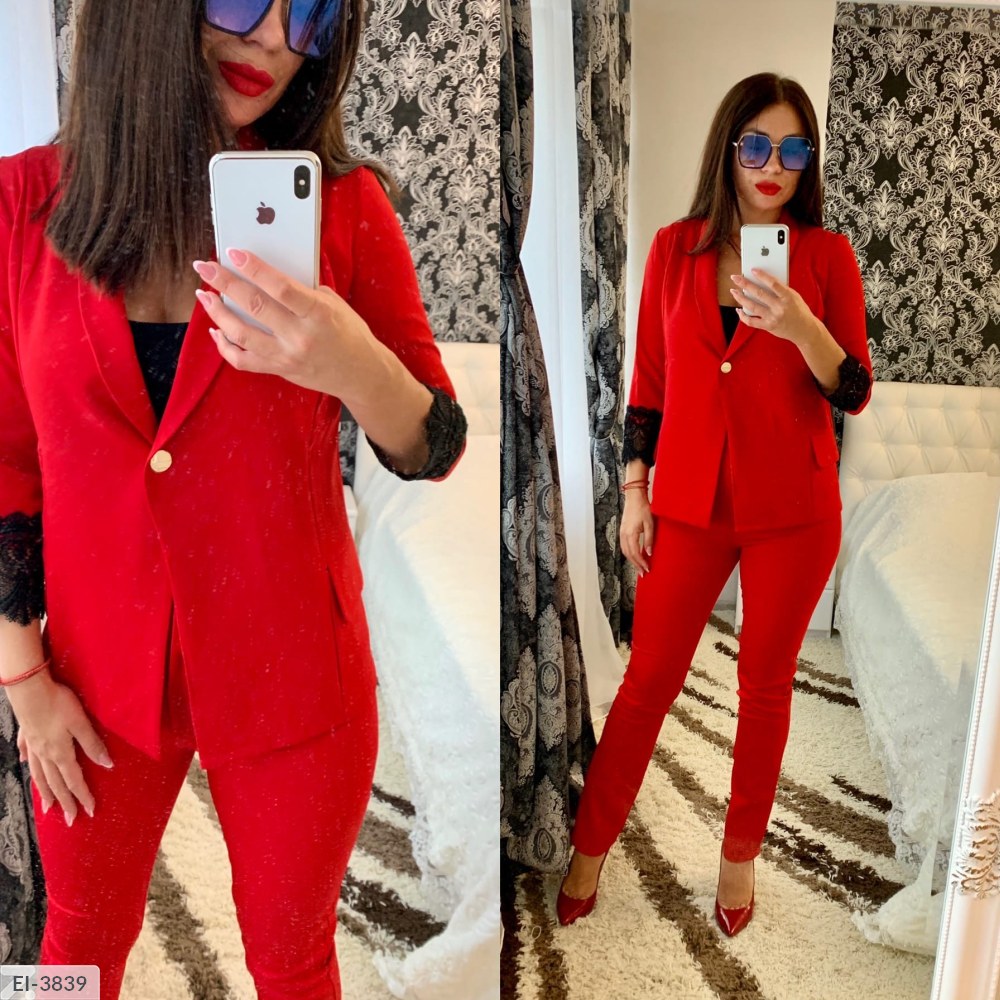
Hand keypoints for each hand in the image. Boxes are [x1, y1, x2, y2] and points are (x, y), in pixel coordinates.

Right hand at [10, 671, 112, 824]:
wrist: (29, 688)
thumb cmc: (58, 703)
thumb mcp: (81, 723)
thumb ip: (93, 744)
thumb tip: (107, 765)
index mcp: (60, 753)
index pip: (74, 780)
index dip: (83, 797)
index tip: (90, 812)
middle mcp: (44, 754)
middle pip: (56, 784)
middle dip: (64, 803)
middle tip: (70, 820)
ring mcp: (33, 746)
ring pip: (39, 775)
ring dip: (45, 792)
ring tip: (46, 807)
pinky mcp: (26, 734)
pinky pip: (27, 756)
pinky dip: (28, 765)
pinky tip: (24, 766)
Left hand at [193, 248, 374, 398]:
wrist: (362, 374)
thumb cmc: (350, 333)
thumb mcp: (334, 305)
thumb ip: (304, 291)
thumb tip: (269, 275)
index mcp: (318, 314)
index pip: (281, 288)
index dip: (254, 268)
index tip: (232, 252)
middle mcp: (300, 336)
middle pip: (254, 306)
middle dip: (225, 283)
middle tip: (204, 267)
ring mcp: (287, 356)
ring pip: (241, 334)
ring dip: (217, 313)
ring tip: (204, 295)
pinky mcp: (279, 370)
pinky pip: (243, 361)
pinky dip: (224, 346)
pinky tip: (216, 330)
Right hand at [620, 491, 654, 574]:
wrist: (634, 498)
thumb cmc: (643, 508)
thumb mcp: (650, 524)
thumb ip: (649, 539)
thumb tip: (648, 553)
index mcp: (631, 534)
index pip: (635, 553)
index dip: (641, 562)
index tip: (647, 569)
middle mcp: (624, 535)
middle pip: (628, 555)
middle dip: (636, 564)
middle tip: (643, 572)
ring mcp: (621, 533)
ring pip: (625, 551)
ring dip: (632, 560)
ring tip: (639, 567)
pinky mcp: (622, 531)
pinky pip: (624, 546)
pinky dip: (629, 553)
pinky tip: (634, 555)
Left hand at [729, 270, 818, 345]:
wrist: (805, 330)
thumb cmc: (799, 310)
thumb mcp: (794, 297)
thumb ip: (781, 290)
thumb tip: (763, 281)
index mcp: (788, 297)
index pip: (773, 284)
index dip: (762, 276)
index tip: (752, 270)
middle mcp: (780, 307)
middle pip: (759, 294)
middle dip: (745, 284)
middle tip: (735, 278)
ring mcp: (773, 318)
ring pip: (752, 306)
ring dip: (740, 298)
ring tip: (733, 291)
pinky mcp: (768, 326)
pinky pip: (751, 321)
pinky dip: (743, 316)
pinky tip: (738, 309)